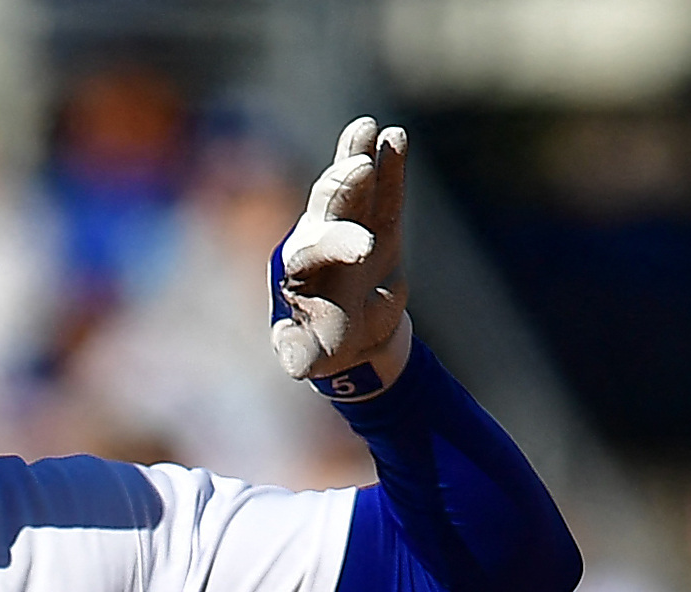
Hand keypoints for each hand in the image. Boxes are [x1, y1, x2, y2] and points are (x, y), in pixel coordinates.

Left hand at [274, 116, 413, 386]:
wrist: (351, 339)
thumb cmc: (322, 346)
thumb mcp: (308, 358)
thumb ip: (301, 356)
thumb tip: (298, 364)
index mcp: (297, 272)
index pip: (313, 251)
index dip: (338, 244)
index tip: (365, 247)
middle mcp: (318, 241)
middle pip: (328, 208)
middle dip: (343, 189)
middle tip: (359, 168)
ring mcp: (349, 228)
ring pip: (353, 190)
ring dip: (357, 158)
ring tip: (368, 129)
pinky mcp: (381, 226)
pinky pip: (386, 194)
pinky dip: (390, 167)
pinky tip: (394, 136)